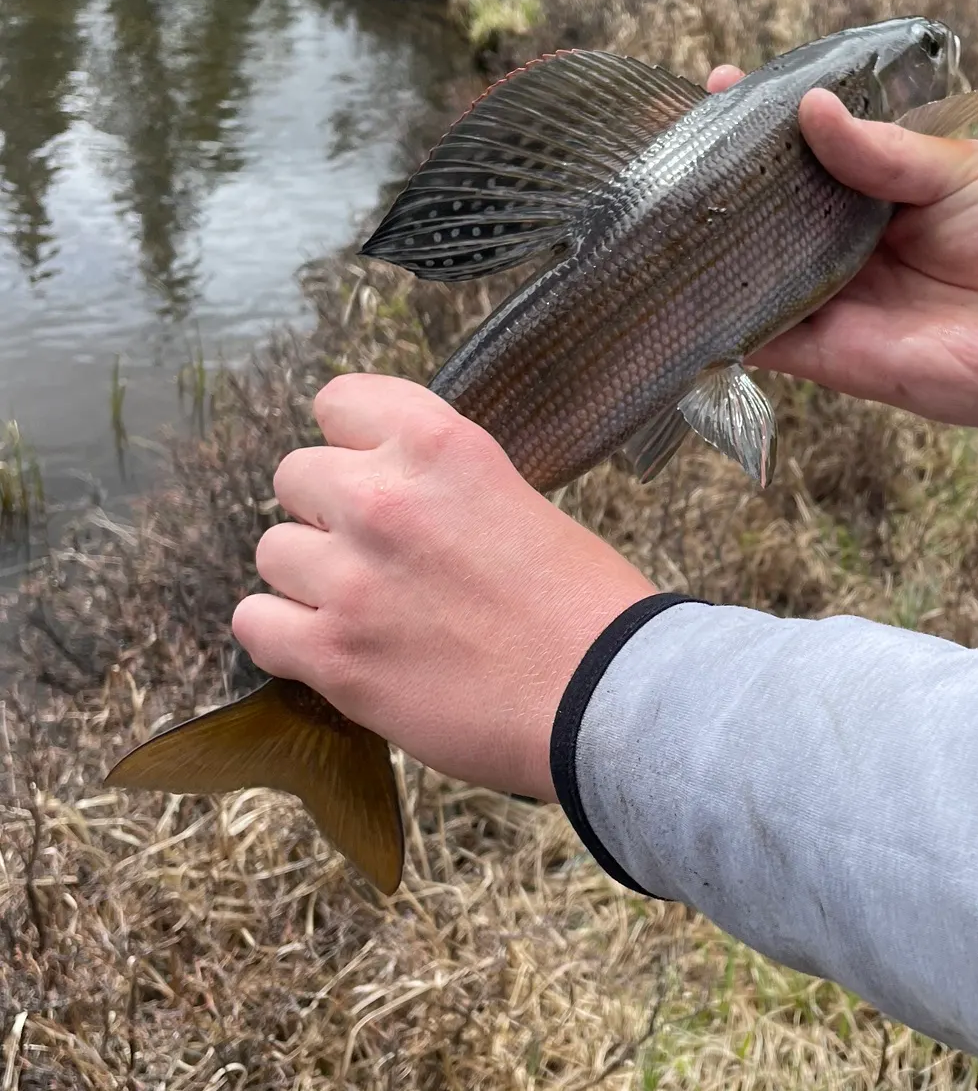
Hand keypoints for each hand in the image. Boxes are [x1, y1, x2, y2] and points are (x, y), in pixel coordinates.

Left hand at [234, 374, 653, 798]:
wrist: (605, 694)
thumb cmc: (582, 602)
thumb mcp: (516, 496)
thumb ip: (442, 483)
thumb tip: (391, 487)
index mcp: (441, 446)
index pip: (339, 401)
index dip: (353, 440)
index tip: (372, 468)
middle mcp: (385, 500)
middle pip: (295, 476)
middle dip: (329, 512)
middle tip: (377, 552)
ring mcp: (352, 578)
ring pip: (272, 552)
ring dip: (309, 577)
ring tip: (364, 608)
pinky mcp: (333, 655)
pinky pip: (255, 623)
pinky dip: (285, 635)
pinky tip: (332, 646)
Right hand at [708, 67, 977, 438]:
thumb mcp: (958, 170)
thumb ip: (885, 149)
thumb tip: (812, 108)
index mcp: (864, 189)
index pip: (796, 148)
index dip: (756, 118)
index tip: (717, 83)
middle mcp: (831, 242)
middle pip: (759, 208)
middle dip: (715, 177)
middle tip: (671, 145)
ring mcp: (823, 298)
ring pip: (746, 268)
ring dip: (705, 246)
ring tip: (657, 206)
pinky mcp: (823, 354)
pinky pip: (760, 337)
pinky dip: (720, 319)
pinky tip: (679, 290)